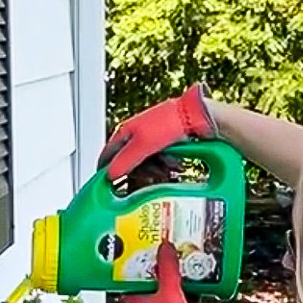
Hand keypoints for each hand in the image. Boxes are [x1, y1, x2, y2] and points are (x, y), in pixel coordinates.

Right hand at [99, 85, 214, 182]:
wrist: (195, 116)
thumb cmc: (170, 122)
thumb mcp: (144, 145)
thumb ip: (125, 161)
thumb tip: (109, 175)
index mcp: (125, 132)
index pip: (107, 155)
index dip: (107, 171)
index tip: (109, 186)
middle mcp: (135, 136)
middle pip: (129, 164)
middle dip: (143, 173)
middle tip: (154, 176)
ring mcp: (149, 140)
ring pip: (146, 165)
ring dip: (158, 170)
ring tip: (169, 169)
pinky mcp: (163, 144)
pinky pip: (159, 162)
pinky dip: (167, 165)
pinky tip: (175, 165)